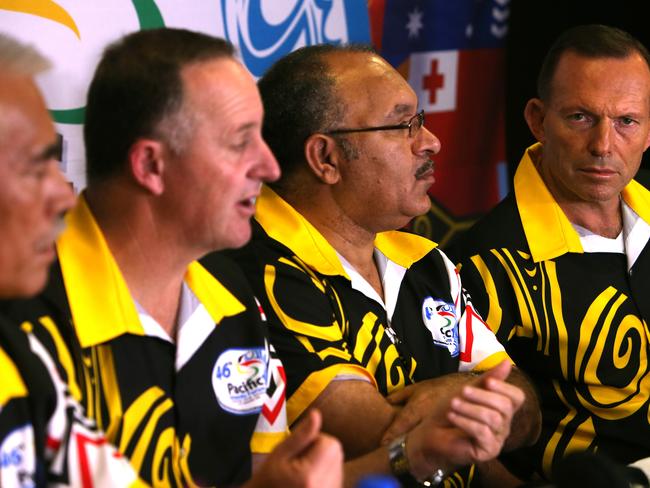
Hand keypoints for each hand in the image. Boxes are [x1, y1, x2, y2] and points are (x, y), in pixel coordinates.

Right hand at [246, 409, 342, 487]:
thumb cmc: (269, 478)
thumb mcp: (279, 453)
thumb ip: (301, 434)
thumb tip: (316, 415)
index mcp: (310, 476)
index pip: (330, 443)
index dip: (315, 440)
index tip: (299, 450)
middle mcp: (325, 486)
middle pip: (336, 451)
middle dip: (320, 449)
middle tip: (299, 460)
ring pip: (337, 461)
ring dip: (323, 460)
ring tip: (303, 470)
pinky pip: (337, 472)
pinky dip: (326, 470)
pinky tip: (310, 477)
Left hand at [382, 361, 523, 444]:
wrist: (431, 432)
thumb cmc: (450, 410)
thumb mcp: (467, 391)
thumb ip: (487, 379)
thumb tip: (507, 362)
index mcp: (502, 409)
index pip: (517, 397)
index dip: (505, 387)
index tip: (487, 381)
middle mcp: (504, 425)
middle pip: (505, 406)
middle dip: (482, 396)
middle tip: (462, 391)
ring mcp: (497, 439)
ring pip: (493, 419)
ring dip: (470, 408)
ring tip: (453, 404)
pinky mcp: (488, 451)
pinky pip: (482, 432)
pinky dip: (465, 421)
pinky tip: (452, 417)